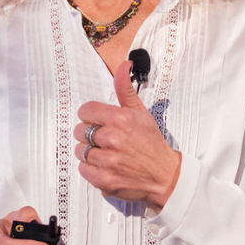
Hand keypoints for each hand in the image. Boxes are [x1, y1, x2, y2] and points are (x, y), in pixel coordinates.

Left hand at [74, 62, 181, 211]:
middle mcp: (112, 139)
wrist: (165, 176)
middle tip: (105, 139)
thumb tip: (123, 64)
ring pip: (80, 150)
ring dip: (90, 152)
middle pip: (79, 130)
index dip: (91, 116)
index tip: (100, 122)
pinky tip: (105, 166)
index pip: (85, 110)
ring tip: (106, 154)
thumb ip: (125, 89)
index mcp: (119, 119)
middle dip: (89, 134)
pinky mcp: (104, 180)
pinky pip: (83, 169)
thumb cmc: (151, 143)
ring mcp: (107, 161)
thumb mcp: (141, 112)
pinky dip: (91, 169)